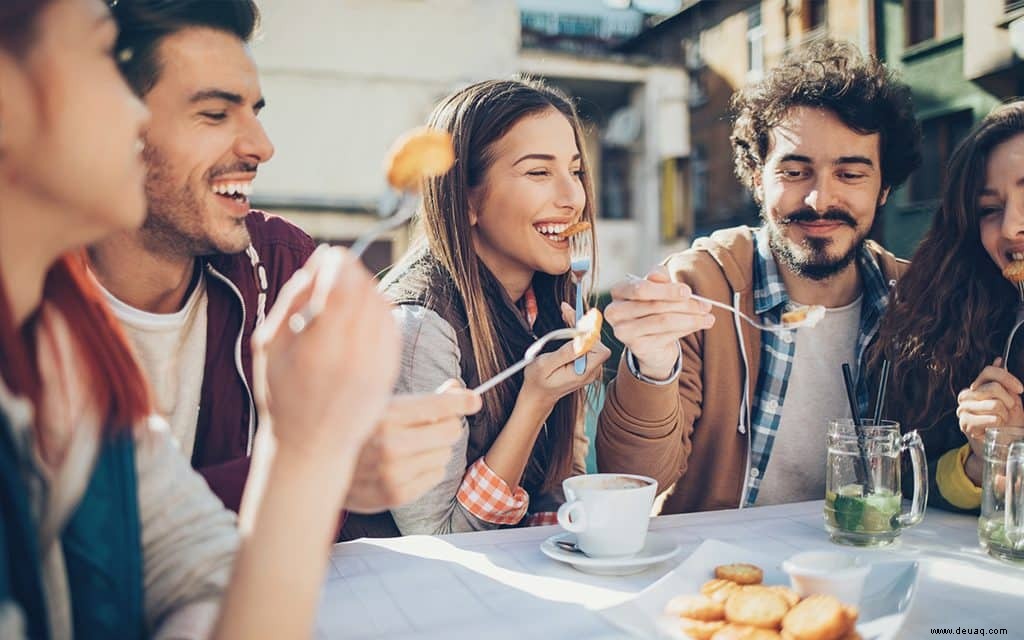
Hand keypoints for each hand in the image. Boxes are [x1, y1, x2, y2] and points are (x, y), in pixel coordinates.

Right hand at [253, 246, 399, 459]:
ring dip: (366, 289)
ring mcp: (376, 365)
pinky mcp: (390, 371)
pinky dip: (378, 311)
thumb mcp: (270, 345)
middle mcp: (354, 357)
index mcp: (319, 349)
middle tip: (336, 272)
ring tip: (344, 295)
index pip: (343, 286)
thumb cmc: (283, 394)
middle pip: (365, 291)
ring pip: (382, 305)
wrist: (313, 446)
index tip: (330, 257)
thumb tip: (319, 262)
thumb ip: (292, 299)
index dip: (339, 263)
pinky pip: (391, 325)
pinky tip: (360, 316)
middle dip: (351, 272)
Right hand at [346, 382, 481, 512]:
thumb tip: (457, 388)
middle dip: (446, 425)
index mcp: (386, 415)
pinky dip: (428, 469)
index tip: (473, 400)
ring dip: (435, 449)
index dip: (462, 401)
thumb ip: (421, 399)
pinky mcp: (397, 495)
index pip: (440, 406)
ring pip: (445, 454)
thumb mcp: (383, 405)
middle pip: (451, 431)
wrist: (320, 467)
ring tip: (411, 447)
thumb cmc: (358, 431)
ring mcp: (394, 472)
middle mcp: (391, 445)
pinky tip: (407, 465)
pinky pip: (436, 475)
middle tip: (432, 425)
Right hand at [519, 303, 610, 408]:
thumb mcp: (545, 366)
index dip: (589, 334)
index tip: (574, 322)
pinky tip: (569, 321)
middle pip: (596, 341)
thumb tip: (581, 340)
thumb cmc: (537, 381)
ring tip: (566, 312)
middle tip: (566, 309)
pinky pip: (586, 343)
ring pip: (591, 340)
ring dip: (579, 325)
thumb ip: (564, 354)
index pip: (600, 350)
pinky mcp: (585, 363)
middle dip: (582, 324)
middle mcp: (591, 371)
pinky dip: (578, 331)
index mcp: (583, 373)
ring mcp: (589, 367)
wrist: (538, 395)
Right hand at [603, 266, 713, 379]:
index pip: (641, 289)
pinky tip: (698, 325)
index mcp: (619, 291)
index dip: (666, 290)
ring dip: (691, 319)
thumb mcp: (658, 289)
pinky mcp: (637, 347)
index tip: (688, 291)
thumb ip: (659, 279)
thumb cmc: (654, 308)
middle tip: (706, 305)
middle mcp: (615, 312)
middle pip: (654, 305)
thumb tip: (658, 274)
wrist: (651, 342)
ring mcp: (624, 332)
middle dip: (684, 305)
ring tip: (708, 317)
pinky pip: (667, 336)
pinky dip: (686, 330)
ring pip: (664, 321)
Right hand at [956, 358, 1023, 482]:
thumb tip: (998, 360)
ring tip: (1001, 421)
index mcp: (976, 387)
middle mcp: (967, 395)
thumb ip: (1002, 380)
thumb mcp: (1010, 399)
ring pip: (994, 404)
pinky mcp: (965, 423)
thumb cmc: (1006, 423)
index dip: (1007, 378)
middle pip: (993, 387)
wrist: (1000, 446)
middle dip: (1009, 401)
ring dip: (1004, 415)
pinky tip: (994, 428)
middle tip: (1009, 411)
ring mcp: (964, 409)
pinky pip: (991, 418)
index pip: (988, 372)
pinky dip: (999, 424)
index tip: (1020, 390)